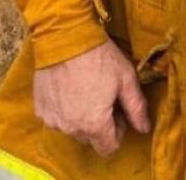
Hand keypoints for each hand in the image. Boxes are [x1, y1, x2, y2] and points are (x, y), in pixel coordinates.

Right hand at [34, 38, 150, 156]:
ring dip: (81, 116)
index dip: (118, 131)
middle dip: (100, 123)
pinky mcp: (41, 109)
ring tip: (87, 88)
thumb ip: (136, 107)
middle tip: (105, 96)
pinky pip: (57, 117)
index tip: (119, 110)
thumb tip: (144, 128)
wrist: (65, 37)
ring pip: (73, 128)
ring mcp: (53, 119)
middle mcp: (71, 128)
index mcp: (94, 124)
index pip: (109, 147)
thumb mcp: (126, 78)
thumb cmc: (99, 56)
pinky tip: (71, 87)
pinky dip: (65, 108)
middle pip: (91, 138)